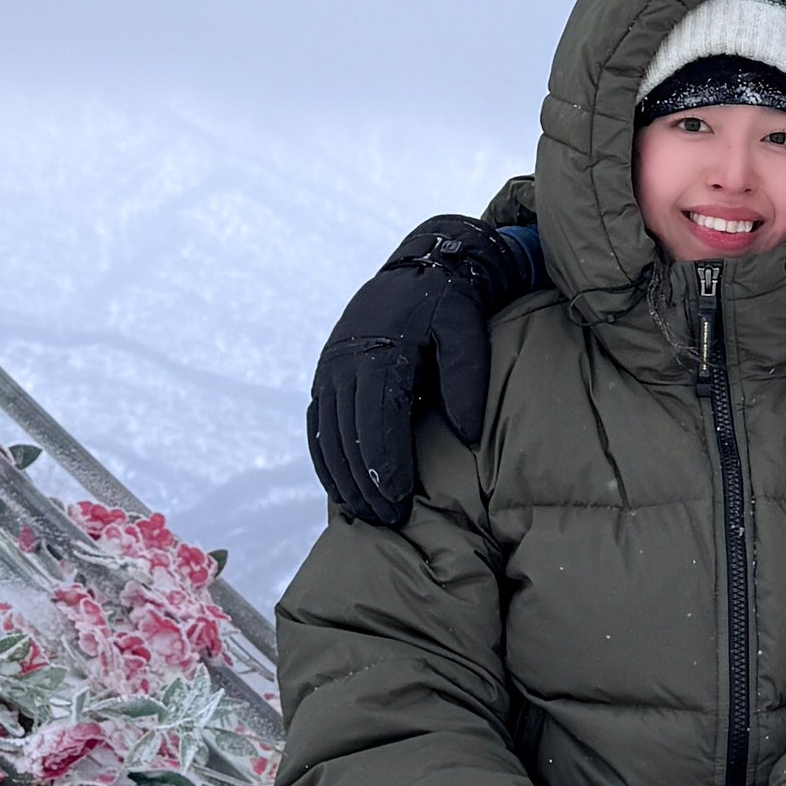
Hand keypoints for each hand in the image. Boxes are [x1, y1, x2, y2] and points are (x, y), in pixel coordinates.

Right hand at [308, 217, 531, 526]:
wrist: (420, 266)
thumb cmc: (451, 305)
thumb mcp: (467, 331)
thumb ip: (466, 379)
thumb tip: (467, 434)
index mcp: (382, 351)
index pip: (378, 420)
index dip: (386, 466)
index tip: (400, 501)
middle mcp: (347, 360)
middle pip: (349, 434)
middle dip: (365, 482)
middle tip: (387, 519)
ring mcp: (331, 367)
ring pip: (328, 433)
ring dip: (342, 477)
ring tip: (364, 514)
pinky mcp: (326, 372)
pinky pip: (318, 423)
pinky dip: (325, 457)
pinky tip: (339, 487)